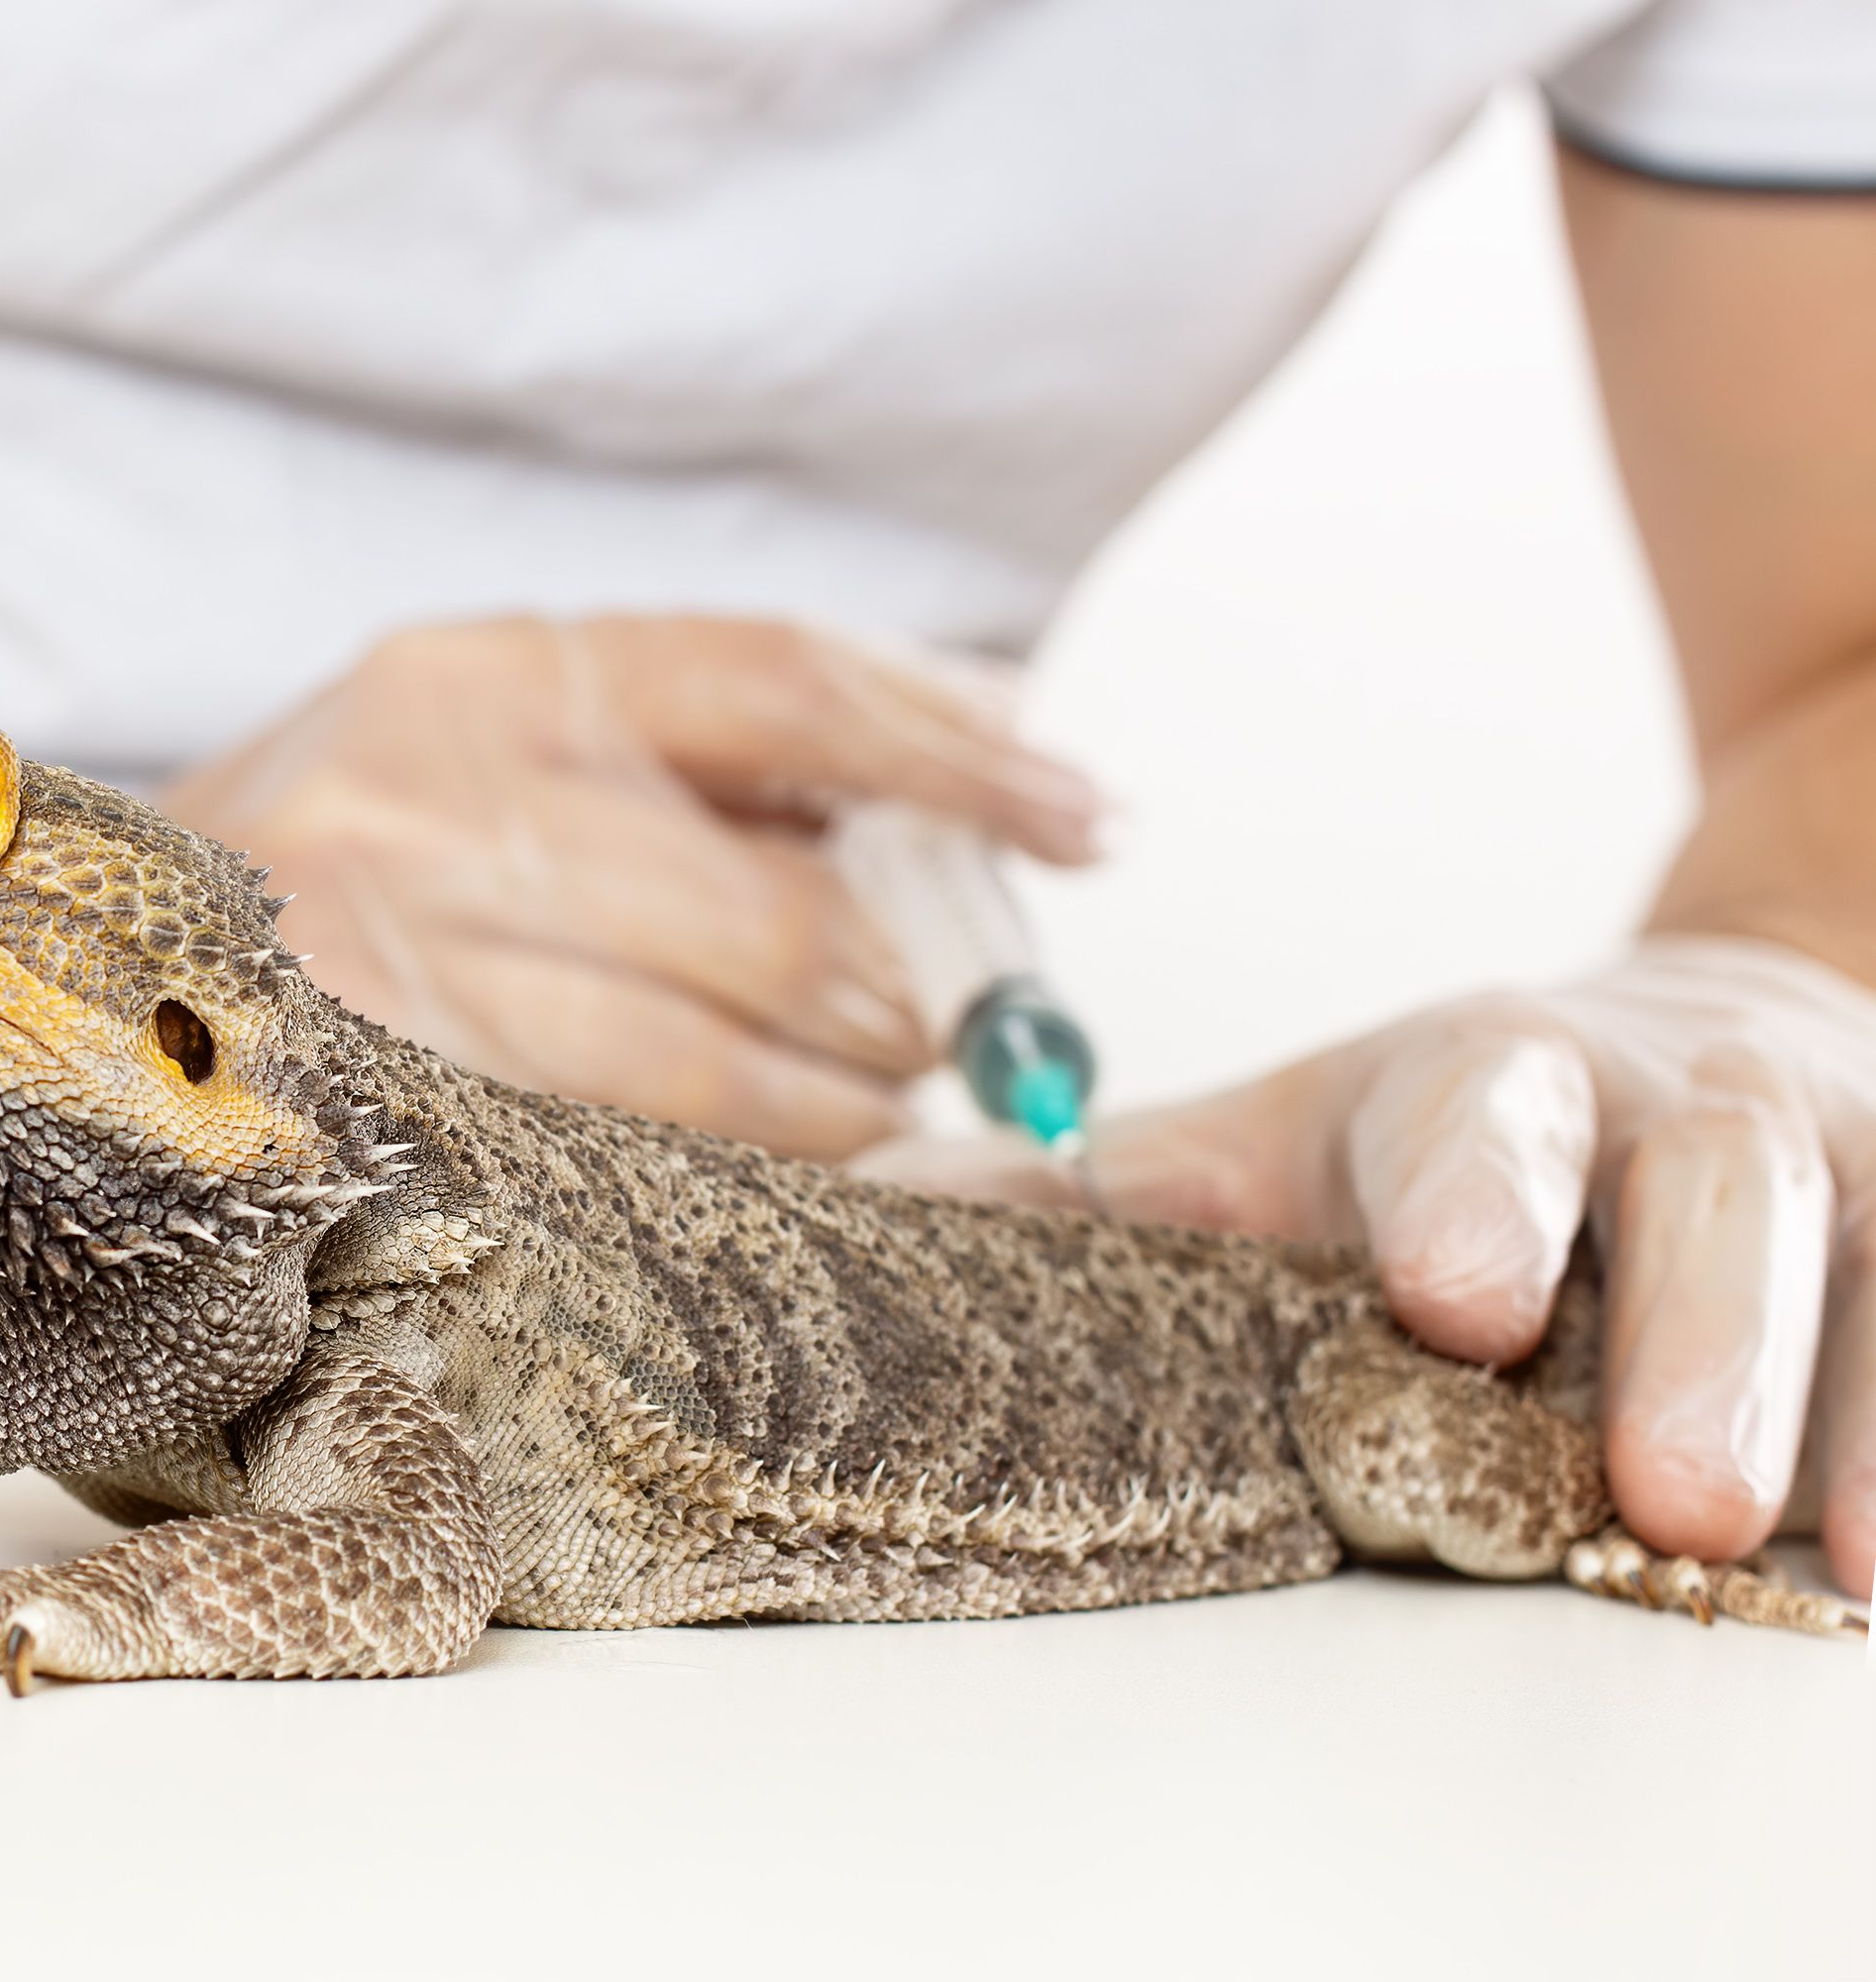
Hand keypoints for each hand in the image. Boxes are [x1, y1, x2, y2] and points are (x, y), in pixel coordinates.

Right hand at [161, 616, 1104, 1159]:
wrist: (65, 976)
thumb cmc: (325, 871)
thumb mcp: (479, 745)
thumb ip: (682, 755)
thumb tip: (952, 791)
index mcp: (482, 673)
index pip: (779, 685)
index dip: (956, 757)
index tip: (1081, 815)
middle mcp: (427, 791)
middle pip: (774, 906)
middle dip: (901, 997)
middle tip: (941, 1033)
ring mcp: (386, 953)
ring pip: (709, 1057)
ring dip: (835, 1103)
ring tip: (859, 1105)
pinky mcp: (368, 1102)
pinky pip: (617, 1155)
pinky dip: (734, 1169)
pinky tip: (767, 1163)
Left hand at [855, 936, 1875, 1596]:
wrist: (1699, 1046)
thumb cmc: (1462, 1139)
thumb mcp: (1286, 1144)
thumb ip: (1111, 1195)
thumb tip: (857, 1221)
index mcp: (1492, 1085)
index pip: (1484, 1124)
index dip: (1475, 1202)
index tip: (1455, 1299)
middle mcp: (1686, 1113)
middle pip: (1720, 1201)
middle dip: (1708, 1342)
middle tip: (1675, 1495)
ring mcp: (1844, 1173)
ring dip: (1865, 1408)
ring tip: (1856, 1558)